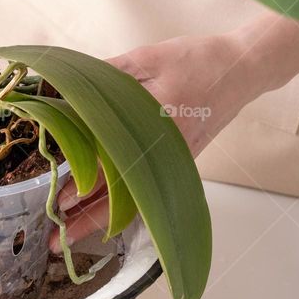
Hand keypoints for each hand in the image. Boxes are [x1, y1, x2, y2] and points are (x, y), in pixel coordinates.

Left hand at [50, 31, 263, 251]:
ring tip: (71, 236)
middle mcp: (164, 152)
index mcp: (155, 124)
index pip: (113, 164)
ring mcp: (173, 161)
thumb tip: (65, 86)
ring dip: (102, 220)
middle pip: (122, 195)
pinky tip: (101, 216)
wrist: (242, 69)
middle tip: (56, 241)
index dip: (84, 184)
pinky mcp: (178, 162)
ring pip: (134, 200)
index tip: (60, 200)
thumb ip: (106, 73)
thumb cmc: (196, 60)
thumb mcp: (147, 57)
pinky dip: (122, 206)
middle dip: (87, 219)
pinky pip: (146, 191)